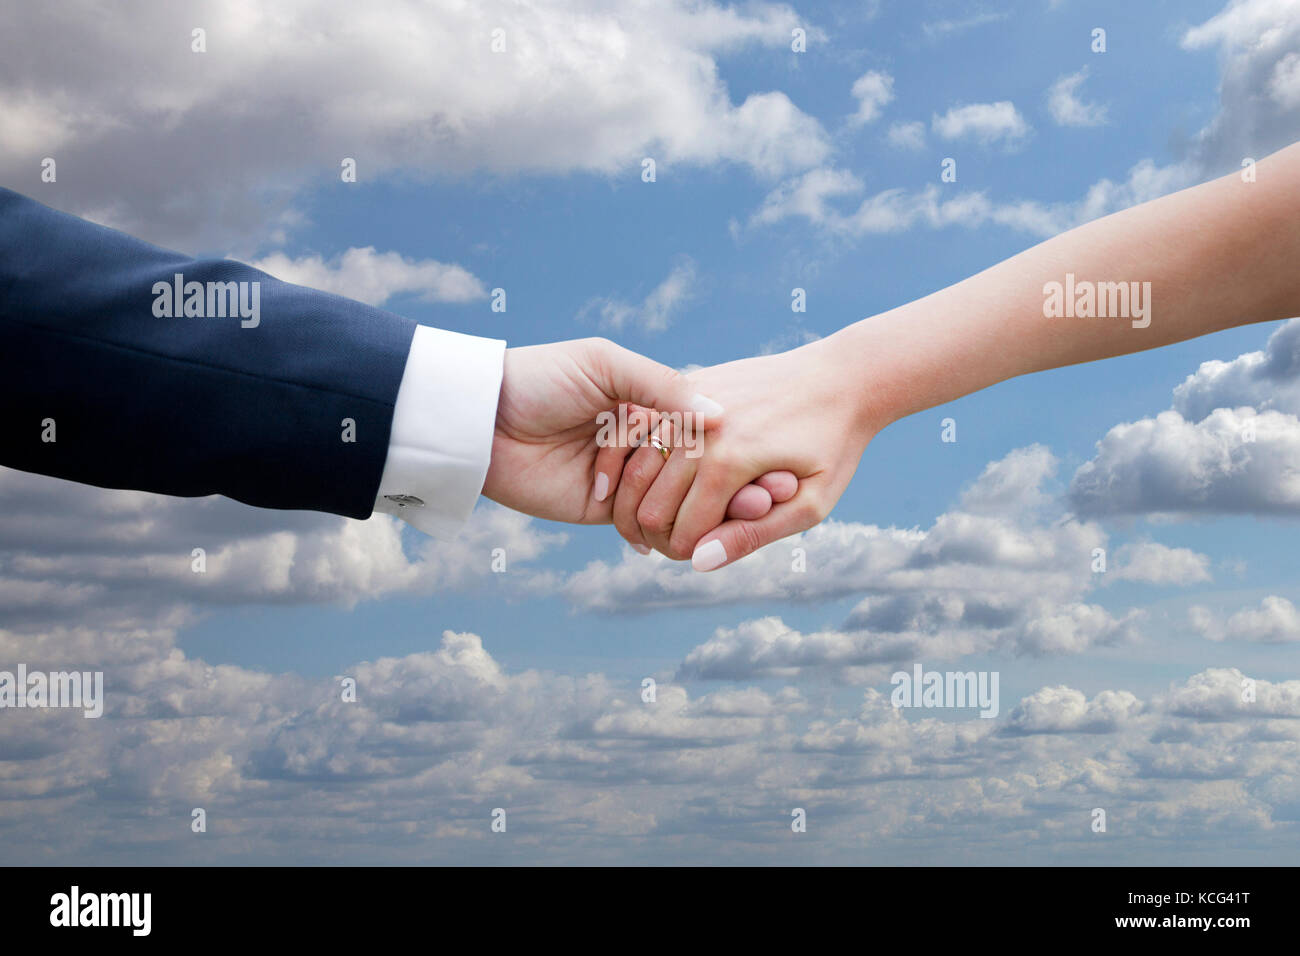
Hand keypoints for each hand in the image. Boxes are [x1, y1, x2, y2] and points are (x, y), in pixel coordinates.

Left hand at [480, 337, 794, 526]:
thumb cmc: (542, 378)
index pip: (704, 428)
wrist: (480, 418)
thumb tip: (722, 417)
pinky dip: (669, 534)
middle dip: (736, 483)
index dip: (740, 444)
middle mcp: (638, 441)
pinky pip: (639, 526)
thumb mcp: (607, 367)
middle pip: (698, 468)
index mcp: (644, 401)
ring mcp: (621, 478)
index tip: (778, 456)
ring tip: (751, 519)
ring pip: (676, 500)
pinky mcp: (598, 511)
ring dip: (710, 511)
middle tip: (776, 495)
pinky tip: (704, 541)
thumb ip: (663, 388)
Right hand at [609, 335, 883, 569]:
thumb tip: (698, 562)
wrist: (843, 376)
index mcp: (729, 462)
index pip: (680, 535)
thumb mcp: (811, 503)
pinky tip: (657, 477)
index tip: (702, 553)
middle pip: (648, 508)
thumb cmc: (834, 444)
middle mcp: (701, 430)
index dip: (686, 555)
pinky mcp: (688, 384)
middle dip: (658, 535)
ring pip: (635, 471)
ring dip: (641, 501)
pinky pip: (643, 431)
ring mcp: (689, 402)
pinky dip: (640, 461)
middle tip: (682, 538)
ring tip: (666, 513)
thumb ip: (753, 535)